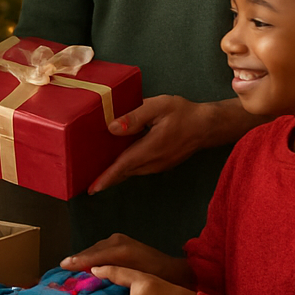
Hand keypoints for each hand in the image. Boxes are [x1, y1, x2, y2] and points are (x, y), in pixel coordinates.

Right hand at [60, 233, 194, 286]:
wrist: (174, 271)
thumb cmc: (156, 278)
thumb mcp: (134, 277)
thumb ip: (113, 274)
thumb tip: (92, 272)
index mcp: (120, 249)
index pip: (93, 255)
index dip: (77, 260)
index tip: (63, 265)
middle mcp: (117, 241)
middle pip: (92, 250)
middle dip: (77, 258)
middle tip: (62, 267)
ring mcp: (119, 240)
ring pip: (95, 249)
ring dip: (84, 257)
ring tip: (70, 266)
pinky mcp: (121, 243)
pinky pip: (101, 249)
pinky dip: (92, 255)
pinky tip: (86, 263)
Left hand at [93, 96, 264, 192]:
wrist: (208, 125)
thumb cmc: (183, 113)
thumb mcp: (158, 107)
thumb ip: (134, 117)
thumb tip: (112, 128)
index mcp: (151, 148)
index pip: (124, 166)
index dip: (107, 177)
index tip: (92, 188)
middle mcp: (154, 161)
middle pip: (125, 173)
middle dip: (106, 179)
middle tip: (86, 184)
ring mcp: (159, 165)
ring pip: (132, 172)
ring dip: (116, 175)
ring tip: (97, 175)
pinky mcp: (162, 164)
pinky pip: (139, 169)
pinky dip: (126, 169)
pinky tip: (118, 164)